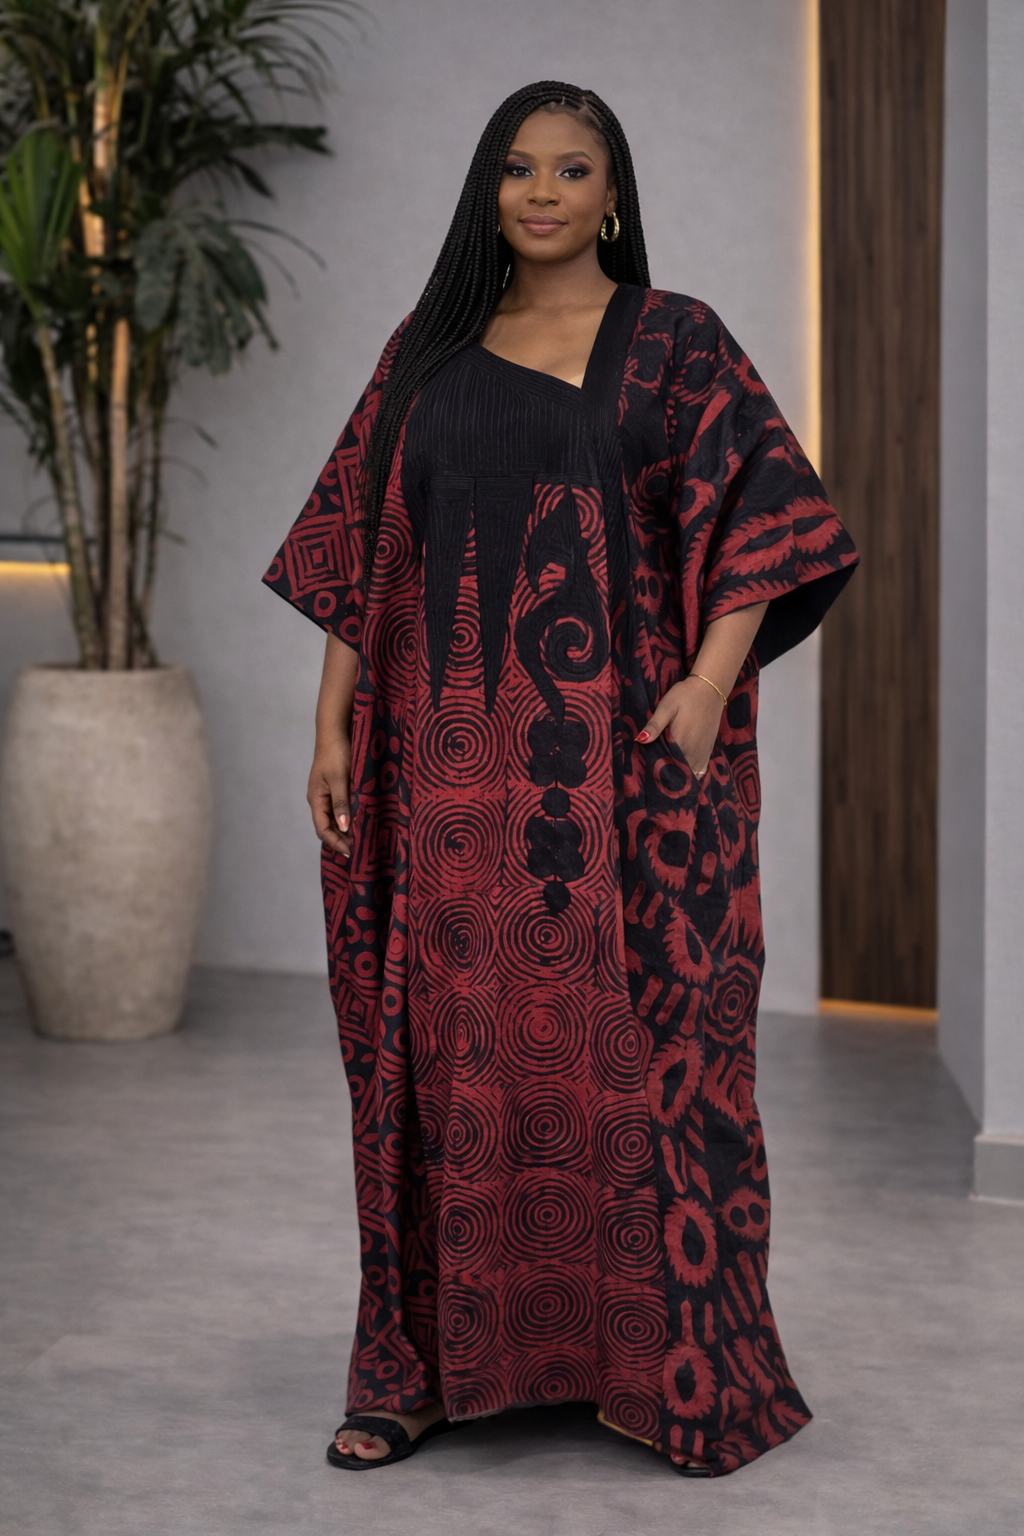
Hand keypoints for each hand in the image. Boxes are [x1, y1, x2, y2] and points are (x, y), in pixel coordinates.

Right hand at [307, 733, 351, 856]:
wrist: (336, 730)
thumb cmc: (336, 753)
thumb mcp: (340, 778)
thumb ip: (341, 802)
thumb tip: (344, 827)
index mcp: (316, 799)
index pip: (323, 830)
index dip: (336, 843)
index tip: (352, 852)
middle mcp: (320, 799)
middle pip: (328, 827)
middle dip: (342, 840)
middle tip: (360, 850)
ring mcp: (327, 794)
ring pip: (335, 819)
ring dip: (347, 830)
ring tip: (362, 839)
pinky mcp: (337, 787)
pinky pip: (342, 808)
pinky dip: (350, 817)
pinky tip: (362, 821)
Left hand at [636, 676, 723, 777]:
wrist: (710, 689)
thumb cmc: (685, 696)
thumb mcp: (666, 707)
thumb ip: (654, 726)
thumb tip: (639, 740)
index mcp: (681, 743)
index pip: (665, 767)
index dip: (655, 772)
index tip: (645, 772)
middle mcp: (693, 753)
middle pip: (677, 774)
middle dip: (665, 777)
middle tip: (652, 774)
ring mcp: (703, 754)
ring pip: (689, 776)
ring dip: (678, 777)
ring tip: (665, 774)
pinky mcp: (708, 752)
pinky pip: (700, 772)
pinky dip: (690, 775)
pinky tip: (680, 771)